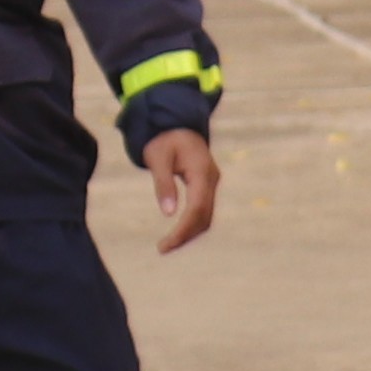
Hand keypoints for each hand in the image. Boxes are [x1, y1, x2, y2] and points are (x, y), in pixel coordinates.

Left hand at [148, 130, 220, 253]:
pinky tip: (178, 231)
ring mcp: (212, 182)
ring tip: (168, 243)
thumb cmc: (164, 139)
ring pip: (207, 215)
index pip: (196, 209)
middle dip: (186, 235)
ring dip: (190, 231)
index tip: (166, 244)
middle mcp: (212, 179)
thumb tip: (168, 213)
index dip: (183, 229)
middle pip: (204, 216)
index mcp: (202, 171)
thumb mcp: (158, 158)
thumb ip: (163, 184)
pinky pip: (204, 209)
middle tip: (163, 248)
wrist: (177, 123)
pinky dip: (193, 222)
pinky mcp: (208, 184)